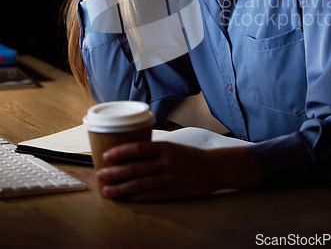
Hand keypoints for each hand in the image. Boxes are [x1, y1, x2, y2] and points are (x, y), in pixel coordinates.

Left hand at [96, 141, 262, 202]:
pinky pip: (152, 196)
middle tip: (100, 175)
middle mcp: (167, 162)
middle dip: (115, 172)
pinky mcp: (175, 193)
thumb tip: (129, 154)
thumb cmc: (190, 156)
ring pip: (141, 184)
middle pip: (136, 168)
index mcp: (165, 147)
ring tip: (107, 191)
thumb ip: (154, 150)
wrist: (214, 168)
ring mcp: (171, 178)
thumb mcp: (173, 147)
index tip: (106, 156)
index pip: (138, 148)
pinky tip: (126, 199)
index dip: (120, 152)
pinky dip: (137, 198)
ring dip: (122, 188)